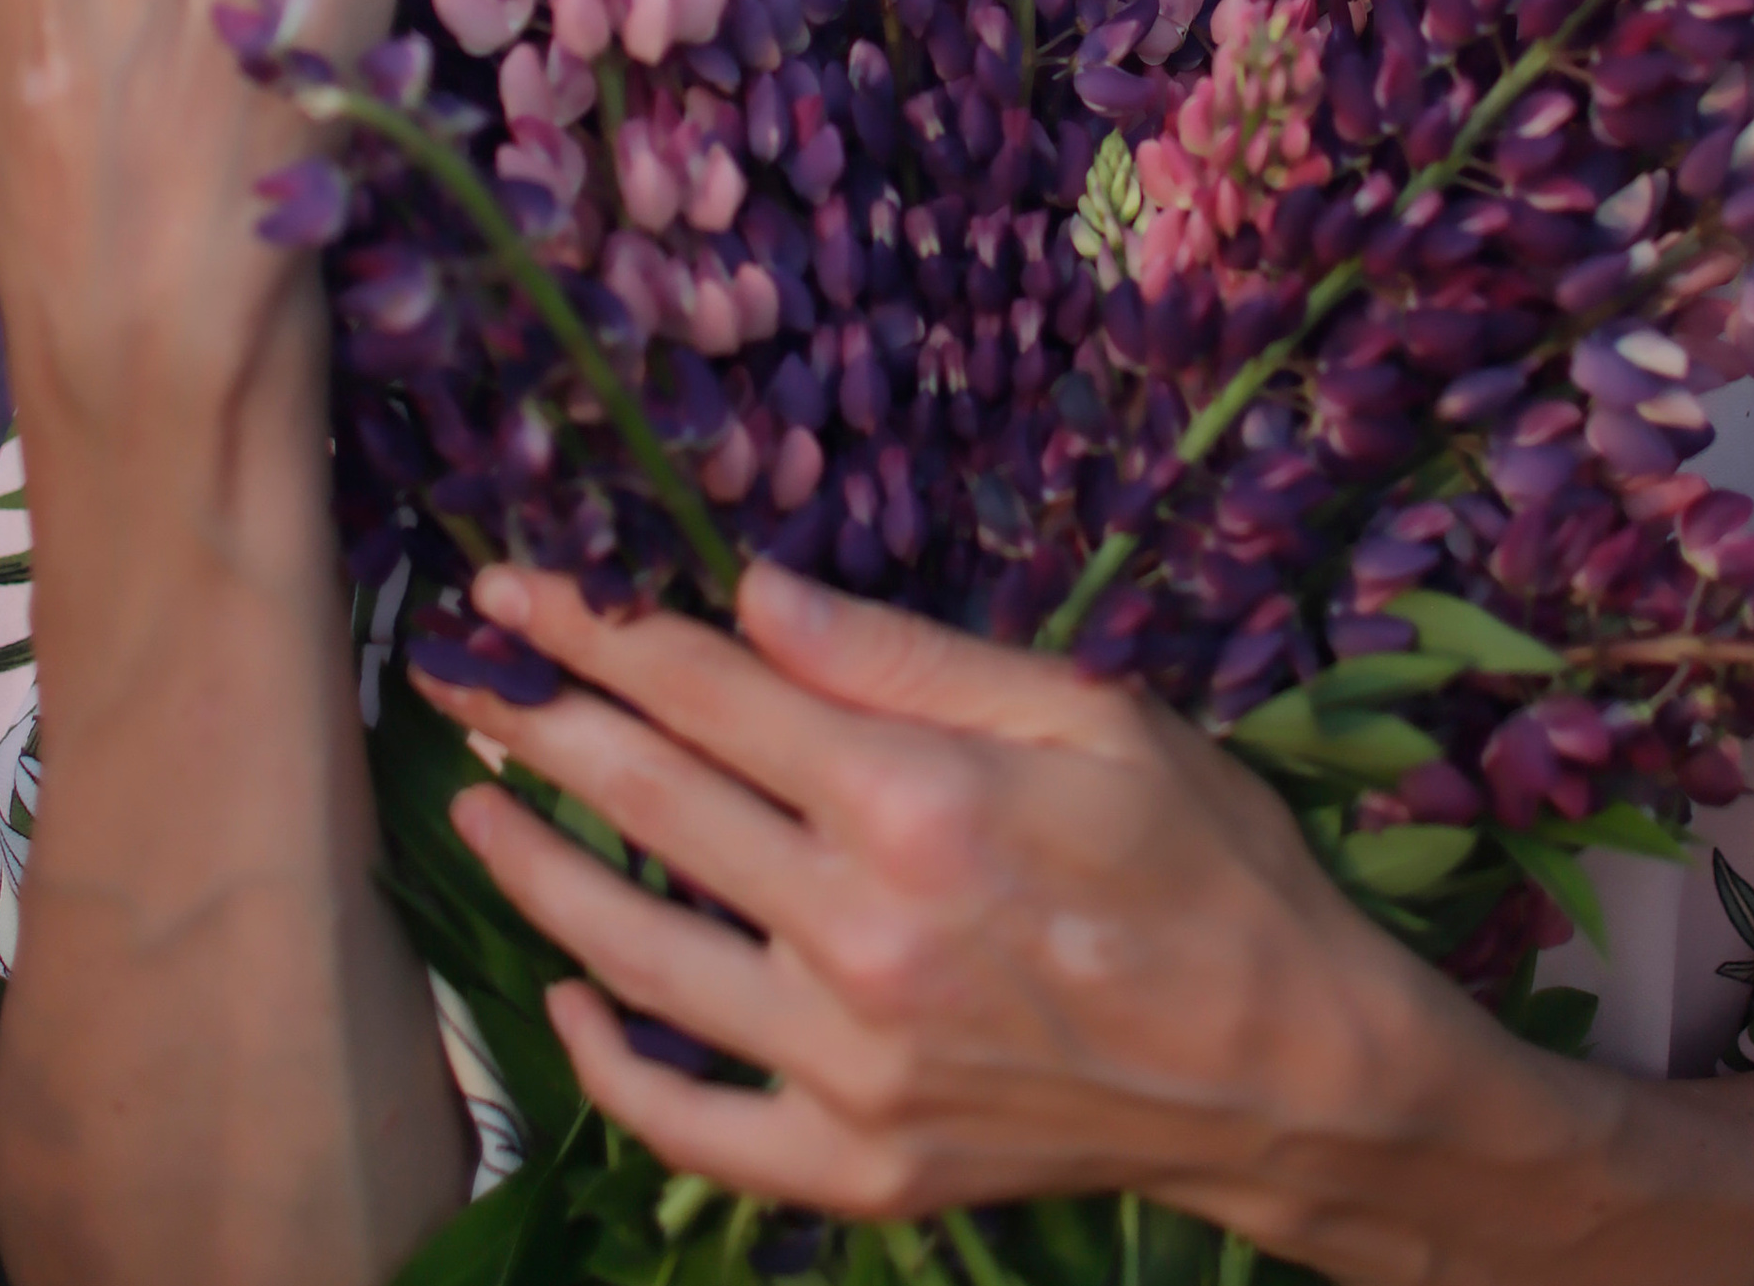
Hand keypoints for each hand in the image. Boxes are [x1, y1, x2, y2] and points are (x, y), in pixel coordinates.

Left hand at [415, 560, 1555, 1251]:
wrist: (1291, 1072)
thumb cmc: (1207, 863)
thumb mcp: (1087, 711)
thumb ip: (908, 656)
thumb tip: (755, 592)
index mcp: (914, 799)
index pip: (704, 688)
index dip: (594, 627)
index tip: (515, 587)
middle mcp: (860, 933)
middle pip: (649, 801)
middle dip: (539, 719)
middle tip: (462, 669)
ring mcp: (850, 1067)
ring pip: (637, 955)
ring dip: (536, 872)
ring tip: (476, 804)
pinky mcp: (861, 1166)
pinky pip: (694, 1126)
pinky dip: (613, 1065)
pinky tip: (570, 1003)